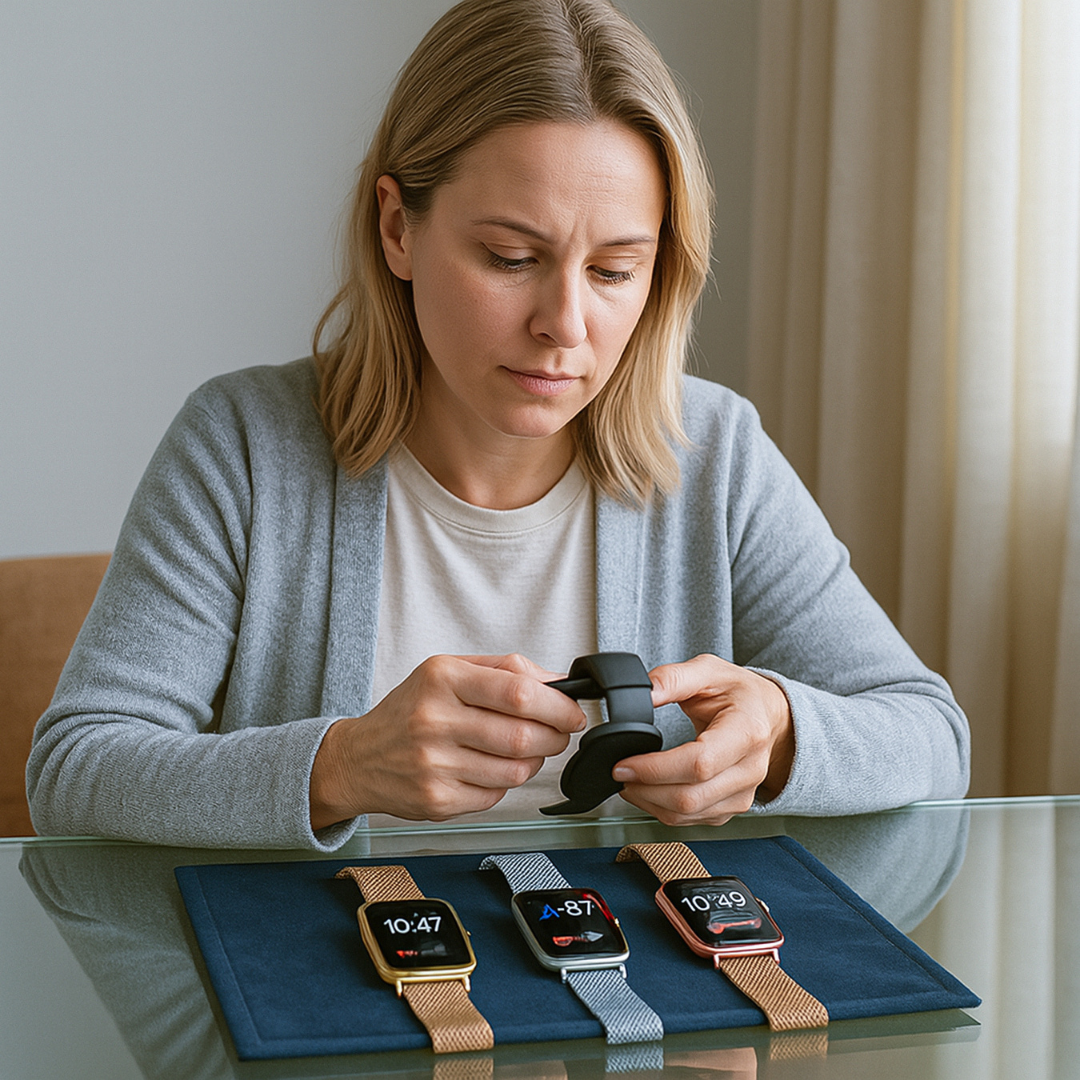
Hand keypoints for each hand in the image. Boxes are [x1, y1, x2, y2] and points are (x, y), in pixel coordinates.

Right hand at [309, 653, 585, 828]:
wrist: (358, 758)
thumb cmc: (410, 711)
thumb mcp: (448, 671)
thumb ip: (506, 669)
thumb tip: (560, 682)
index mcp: (442, 678)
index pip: (518, 692)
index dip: (558, 706)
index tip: (573, 712)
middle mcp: (435, 720)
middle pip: (523, 735)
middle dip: (554, 736)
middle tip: (557, 733)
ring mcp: (434, 764)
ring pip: (515, 770)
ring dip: (533, 761)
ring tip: (523, 750)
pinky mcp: (436, 800)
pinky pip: (496, 795)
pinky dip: (504, 783)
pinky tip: (489, 768)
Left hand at [611, 653, 793, 825]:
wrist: (768, 714)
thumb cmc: (741, 693)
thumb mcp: (709, 670)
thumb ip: (673, 678)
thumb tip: (643, 690)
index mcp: (747, 732)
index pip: (699, 763)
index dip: (655, 769)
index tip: (624, 764)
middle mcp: (750, 769)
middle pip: (690, 797)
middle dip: (644, 790)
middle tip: (619, 772)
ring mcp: (743, 794)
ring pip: (688, 814)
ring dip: (649, 803)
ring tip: (629, 781)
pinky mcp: (732, 807)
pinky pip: (692, 820)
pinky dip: (664, 810)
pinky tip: (650, 791)